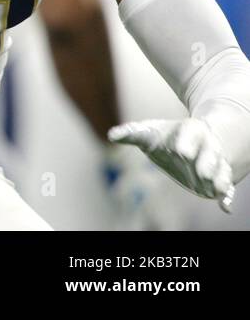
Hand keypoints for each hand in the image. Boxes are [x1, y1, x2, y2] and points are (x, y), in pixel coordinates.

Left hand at [109, 117, 235, 212]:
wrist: (201, 136)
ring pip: (221, 169)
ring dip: (219, 179)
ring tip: (215, 189)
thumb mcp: (150, 132)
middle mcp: (207, 145)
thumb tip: (111, 135)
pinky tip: (225, 207)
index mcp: (190, 130)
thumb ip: (132, 133)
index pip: (191, 132)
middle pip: (209, 153)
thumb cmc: (169, 135)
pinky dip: (226, 195)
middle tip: (202, 172)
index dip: (187, 142)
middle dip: (207, 162)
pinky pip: (227, 185)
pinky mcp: (220, 177)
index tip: (181, 152)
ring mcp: (215, 161)